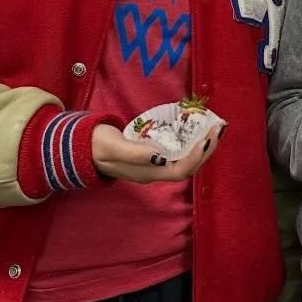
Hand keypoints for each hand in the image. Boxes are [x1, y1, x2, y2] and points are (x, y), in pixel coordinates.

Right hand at [91, 123, 219, 183]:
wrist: (83, 148)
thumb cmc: (96, 146)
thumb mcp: (113, 147)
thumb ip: (134, 153)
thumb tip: (159, 157)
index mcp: (148, 173)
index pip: (180, 171)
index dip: (196, 157)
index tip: (206, 139)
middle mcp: (155, 171)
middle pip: (189, 166)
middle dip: (207, 149)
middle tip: (218, 128)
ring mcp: (156, 164)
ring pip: (186, 158)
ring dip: (203, 145)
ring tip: (214, 127)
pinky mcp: (154, 155)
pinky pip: (179, 150)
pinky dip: (191, 140)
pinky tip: (197, 127)